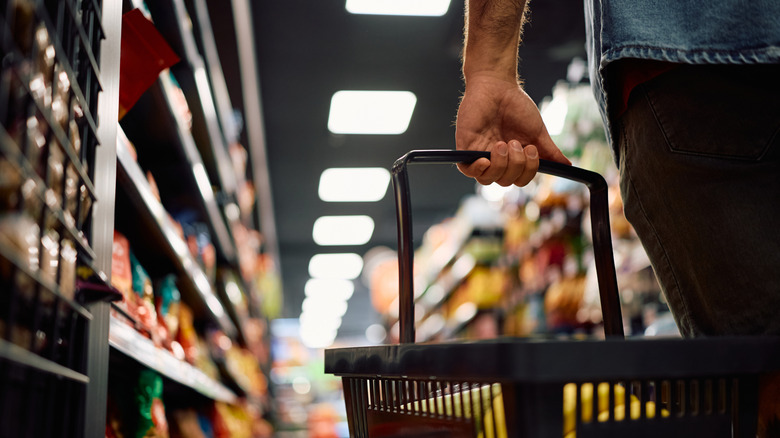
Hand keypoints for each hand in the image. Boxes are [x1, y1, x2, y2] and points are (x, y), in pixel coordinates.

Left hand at [455, 74, 570, 185]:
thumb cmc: (516, 106)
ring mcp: (480, 154)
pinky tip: (485, 160)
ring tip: (503, 144)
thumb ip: (549, 151)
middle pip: (505, 181)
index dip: (527, 172)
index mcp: (513, 158)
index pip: (519, 179)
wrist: (497, 85)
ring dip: (500, 166)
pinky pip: (467, 170)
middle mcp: (497, 160)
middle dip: (516, 165)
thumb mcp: (537, 131)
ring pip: (487, 179)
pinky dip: (477, 169)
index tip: (532, 150)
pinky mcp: (465, 147)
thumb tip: (567, 166)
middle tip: (516, 143)